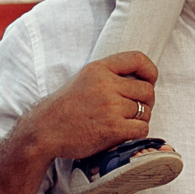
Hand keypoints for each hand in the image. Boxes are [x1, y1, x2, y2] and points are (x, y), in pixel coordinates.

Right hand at [24, 53, 159, 160]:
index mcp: (99, 68)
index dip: (150, 71)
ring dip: (140, 119)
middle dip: (146, 102)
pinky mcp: (113, 128)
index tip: (150, 80)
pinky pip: (142, 129)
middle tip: (135, 110)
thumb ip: (108, 75)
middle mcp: (106, 84)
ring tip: (125, 123)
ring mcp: (110, 106)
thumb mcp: (83, 79)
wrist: (43, 132)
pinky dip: (137, 133)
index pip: (137, 59)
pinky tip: (125, 134)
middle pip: (147, 90)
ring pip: (145, 111)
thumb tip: (140, 78)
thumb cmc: (64, 108)